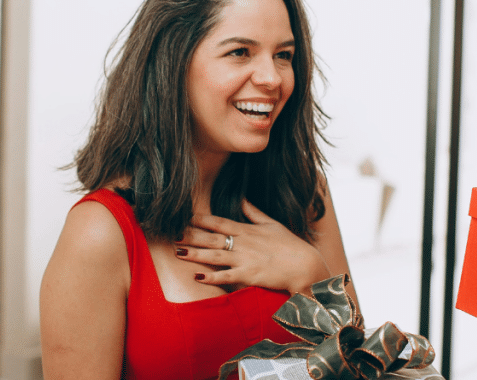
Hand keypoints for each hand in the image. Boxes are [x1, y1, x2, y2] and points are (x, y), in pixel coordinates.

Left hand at [174, 199, 330, 294]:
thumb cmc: (291, 245)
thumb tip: (243, 199)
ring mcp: (245, 259)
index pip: (219, 222)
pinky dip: (212, 277)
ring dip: (195, 254)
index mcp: (247, 230)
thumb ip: (254, 213)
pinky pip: (227, 277)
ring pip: (215, 256)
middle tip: (171, 233)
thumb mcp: (273, 224)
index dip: (200, 219)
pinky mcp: (249, 276)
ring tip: (177, 252)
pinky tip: (197, 277)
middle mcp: (243, 243)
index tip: (183, 215)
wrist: (305, 265)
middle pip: (211, 238)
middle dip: (190, 235)